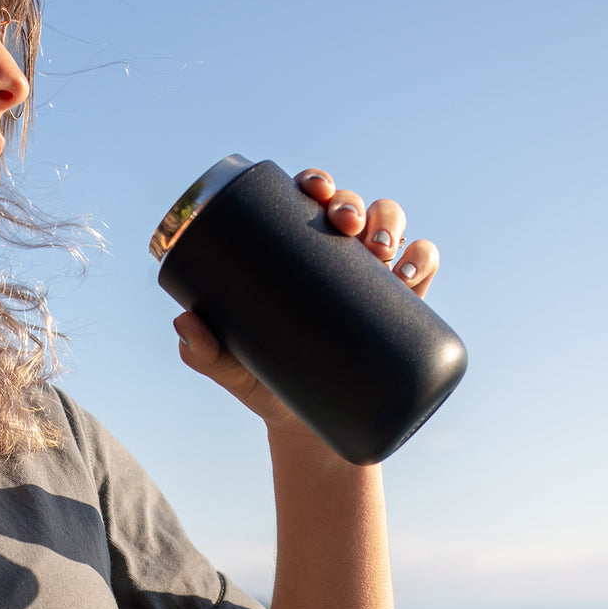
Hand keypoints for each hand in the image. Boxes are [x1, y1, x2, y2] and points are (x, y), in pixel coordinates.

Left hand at [172, 168, 439, 435]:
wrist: (307, 426)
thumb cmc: (265, 382)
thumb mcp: (231, 367)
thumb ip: (203, 352)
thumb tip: (184, 323)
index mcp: (297, 254)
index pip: (309, 202)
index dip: (316, 182)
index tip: (313, 189)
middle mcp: (337, 258)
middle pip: (353, 206)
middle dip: (354, 202)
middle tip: (345, 226)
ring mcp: (371, 278)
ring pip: (391, 225)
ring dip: (391, 223)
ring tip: (381, 250)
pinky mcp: (401, 305)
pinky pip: (422, 266)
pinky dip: (423, 259)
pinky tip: (413, 273)